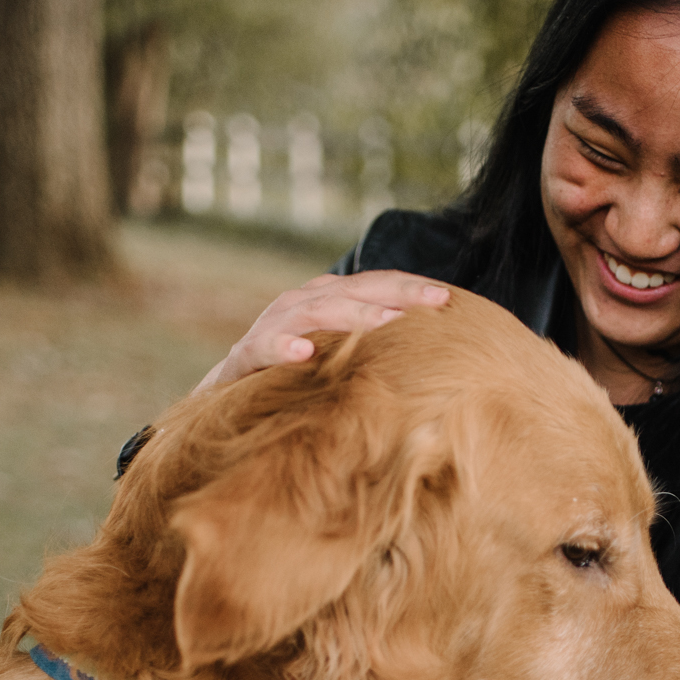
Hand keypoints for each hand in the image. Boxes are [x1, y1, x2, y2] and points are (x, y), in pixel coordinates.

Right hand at [197, 271, 450, 393]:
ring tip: (387, 322)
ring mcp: (273, 325)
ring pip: (316, 311)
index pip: (376, 285)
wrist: (230, 394)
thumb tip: (437, 363)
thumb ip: (376, 352)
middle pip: (355, 289)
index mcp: (329, 299)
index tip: (449, 299)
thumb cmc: (298, 376)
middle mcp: (302, 303)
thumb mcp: (341, 358)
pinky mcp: (246, 354)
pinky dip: (283, 347)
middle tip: (435, 301)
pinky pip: (265, 347)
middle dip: (397, 293)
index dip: (411, 288)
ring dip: (352, 315)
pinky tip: (305, 353)